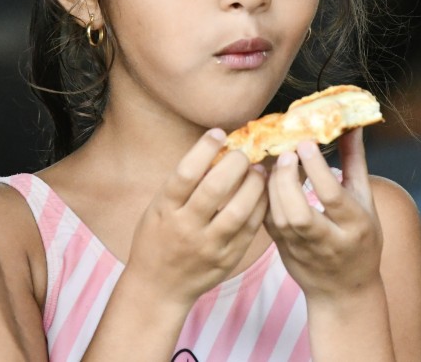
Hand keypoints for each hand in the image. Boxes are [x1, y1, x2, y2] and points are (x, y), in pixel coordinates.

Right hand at [124, 129, 267, 307]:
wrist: (158, 288)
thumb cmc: (157, 239)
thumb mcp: (158, 209)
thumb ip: (181, 185)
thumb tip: (213, 150)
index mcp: (164, 210)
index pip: (186, 173)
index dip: (205, 148)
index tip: (218, 134)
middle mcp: (185, 227)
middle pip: (215, 188)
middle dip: (234, 163)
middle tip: (243, 153)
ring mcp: (208, 246)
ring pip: (239, 210)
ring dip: (253, 184)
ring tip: (258, 170)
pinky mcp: (227, 259)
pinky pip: (251, 229)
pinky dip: (260, 206)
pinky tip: (263, 193)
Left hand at [264, 128, 383, 301]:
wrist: (344, 290)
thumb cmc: (361, 238)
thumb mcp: (366, 202)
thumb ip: (355, 163)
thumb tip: (351, 126)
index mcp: (355, 226)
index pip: (332, 197)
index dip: (316, 168)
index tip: (304, 143)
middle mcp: (328, 241)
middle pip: (299, 213)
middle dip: (288, 180)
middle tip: (285, 153)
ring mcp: (301, 250)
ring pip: (279, 219)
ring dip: (272, 187)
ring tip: (276, 162)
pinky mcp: (282, 250)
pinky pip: (266, 222)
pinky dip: (263, 197)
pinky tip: (267, 177)